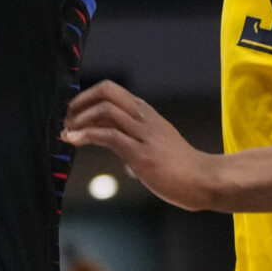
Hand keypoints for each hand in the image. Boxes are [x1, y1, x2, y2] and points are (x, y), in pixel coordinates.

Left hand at [61, 81, 219, 210]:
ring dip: (79, 119)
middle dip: (80, 102)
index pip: (111, 90)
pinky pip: (109, 135)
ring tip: (68, 133)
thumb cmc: (180, 166)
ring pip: (105, 109)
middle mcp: (144, 117)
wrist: (204, 180)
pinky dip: (86, 136)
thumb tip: (113, 144)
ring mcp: (144, 134)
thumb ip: (133, 139)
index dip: (87, 98)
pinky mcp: (142, 154)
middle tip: (67, 120)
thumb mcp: (154, 143)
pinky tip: (74, 141)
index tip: (73, 114)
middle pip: (106, 91)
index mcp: (145, 112)